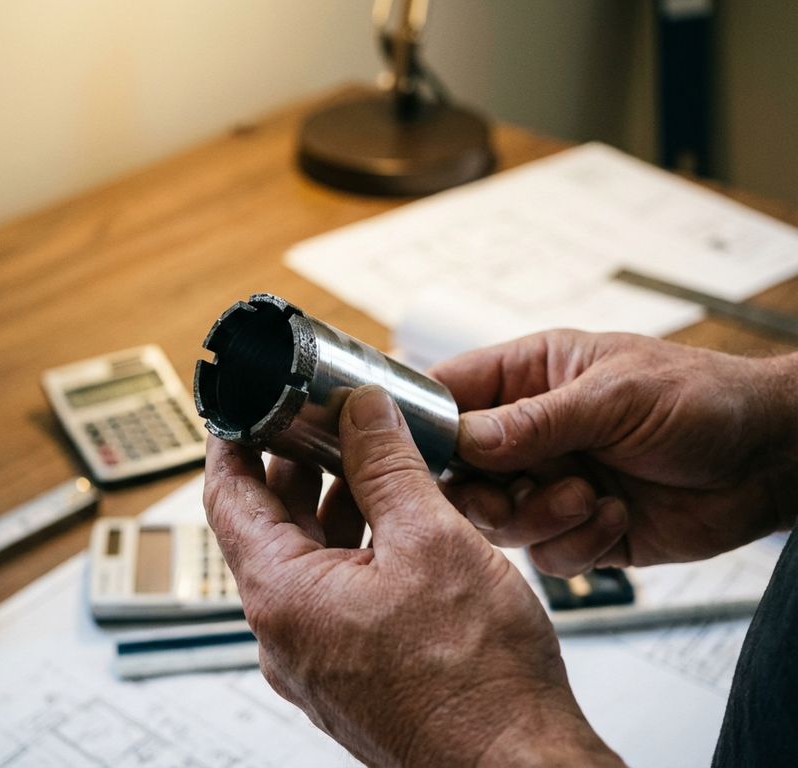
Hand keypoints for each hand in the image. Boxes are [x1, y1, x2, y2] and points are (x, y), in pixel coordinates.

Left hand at [204, 386, 621, 766]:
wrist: (517, 767)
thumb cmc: (479, 682)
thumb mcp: (431, 541)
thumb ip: (388, 466)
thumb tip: (365, 413)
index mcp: (283, 597)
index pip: (227, 498)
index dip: (233, 442)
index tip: (243, 407)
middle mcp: (286, 634)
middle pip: (266, 527)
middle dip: (291, 467)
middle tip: (317, 421)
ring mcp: (316, 659)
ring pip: (305, 561)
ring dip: (328, 506)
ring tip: (364, 460)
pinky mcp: (350, 673)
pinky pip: (333, 595)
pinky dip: (352, 549)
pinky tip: (393, 522)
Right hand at [432, 331, 797, 575]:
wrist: (769, 461)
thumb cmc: (702, 399)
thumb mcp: (614, 396)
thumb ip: (535, 421)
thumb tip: (463, 439)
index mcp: (530, 377)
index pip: (449, 392)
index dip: (425, 422)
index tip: (414, 452)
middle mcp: (530, 432)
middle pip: (458, 470)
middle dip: (480, 491)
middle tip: (507, 496)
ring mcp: (551, 482)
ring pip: (496, 519)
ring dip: (537, 517)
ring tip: (587, 497)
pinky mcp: (578, 529)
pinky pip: (545, 554)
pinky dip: (577, 543)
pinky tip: (615, 516)